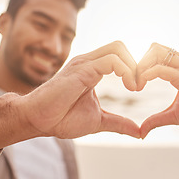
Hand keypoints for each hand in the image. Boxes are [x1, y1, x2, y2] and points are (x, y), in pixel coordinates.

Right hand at [19, 41, 140, 138]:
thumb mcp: (99, 120)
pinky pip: (111, 60)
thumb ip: (119, 123)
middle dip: (136, 64)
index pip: (119, 54)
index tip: (139, 87)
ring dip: (133, 67)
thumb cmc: (62, 118)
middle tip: (139, 86)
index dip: (134, 67)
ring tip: (134, 87)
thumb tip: (140, 132)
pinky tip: (128, 87)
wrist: (38, 121)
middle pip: (120, 46)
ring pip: (118, 49)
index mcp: (93, 69)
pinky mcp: (82, 70)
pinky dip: (125, 71)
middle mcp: (89, 62)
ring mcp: (85, 63)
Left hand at [136, 43, 178, 138]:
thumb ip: (157, 119)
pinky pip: (162, 70)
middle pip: (154, 48)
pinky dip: (146, 75)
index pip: (158, 52)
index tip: (135, 83)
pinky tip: (140, 87)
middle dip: (139, 62)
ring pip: (156, 53)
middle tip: (133, 83)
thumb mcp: (174, 115)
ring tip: (135, 86)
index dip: (143, 64)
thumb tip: (141, 130)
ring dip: (141, 67)